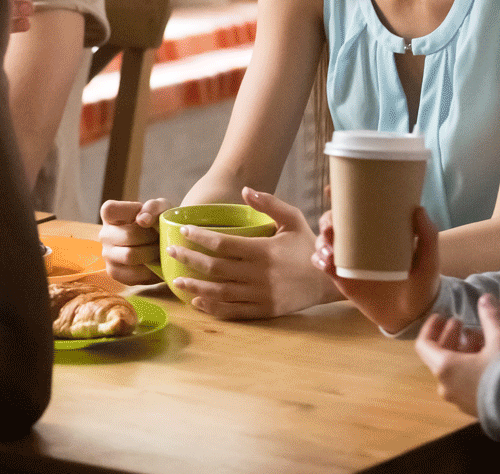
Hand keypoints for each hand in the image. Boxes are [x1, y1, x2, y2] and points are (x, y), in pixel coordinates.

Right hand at [98, 197, 167, 284]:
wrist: (163, 246)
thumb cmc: (158, 222)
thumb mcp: (161, 208)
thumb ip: (153, 207)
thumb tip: (142, 220)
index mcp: (110, 215)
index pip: (110, 210)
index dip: (130, 211)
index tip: (146, 217)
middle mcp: (104, 234)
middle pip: (127, 236)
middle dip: (150, 237)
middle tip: (159, 238)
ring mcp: (107, 254)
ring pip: (130, 256)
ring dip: (151, 254)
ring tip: (158, 251)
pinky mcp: (114, 272)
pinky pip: (132, 274)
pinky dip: (149, 271)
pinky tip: (154, 264)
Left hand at [165, 188, 335, 318]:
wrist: (329, 281)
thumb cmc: (308, 246)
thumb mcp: (293, 219)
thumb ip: (269, 203)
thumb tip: (244, 189)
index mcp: (264, 251)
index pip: (222, 243)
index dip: (199, 237)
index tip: (184, 231)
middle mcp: (259, 275)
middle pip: (214, 268)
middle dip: (189, 259)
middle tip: (170, 252)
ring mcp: (261, 295)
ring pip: (219, 292)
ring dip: (194, 287)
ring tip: (176, 280)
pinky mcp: (264, 311)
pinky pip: (232, 311)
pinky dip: (212, 307)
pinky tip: (197, 301)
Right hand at [312, 206, 440, 333]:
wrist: (411, 316)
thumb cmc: (422, 284)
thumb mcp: (429, 260)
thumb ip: (428, 236)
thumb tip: (418, 209)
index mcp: (376, 231)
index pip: (355, 209)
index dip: (339, 197)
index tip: (331, 190)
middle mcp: (358, 242)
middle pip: (332, 223)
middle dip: (326, 222)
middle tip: (331, 231)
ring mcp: (348, 260)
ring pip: (323, 242)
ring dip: (320, 243)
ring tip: (330, 255)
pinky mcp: (341, 277)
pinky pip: (322, 264)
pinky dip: (318, 260)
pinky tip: (325, 264)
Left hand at [414, 294, 499, 416]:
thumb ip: (490, 317)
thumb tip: (485, 298)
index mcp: (445, 368)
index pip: (424, 345)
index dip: (431, 328)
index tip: (441, 316)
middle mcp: (446, 386)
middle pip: (439, 356)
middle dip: (451, 337)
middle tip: (463, 323)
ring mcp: (459, 400)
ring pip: (453, 370)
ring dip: (463, 351)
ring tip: (481, 338)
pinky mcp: (473, 408)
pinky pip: (463, 383)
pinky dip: (469, 366)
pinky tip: (488, 358)